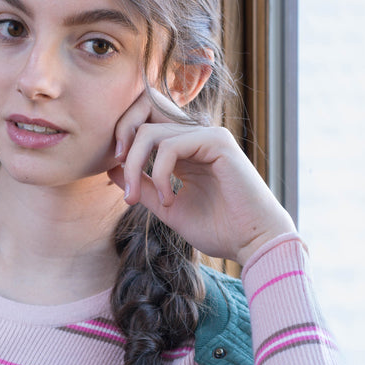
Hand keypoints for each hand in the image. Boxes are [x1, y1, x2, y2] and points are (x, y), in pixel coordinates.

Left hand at [111, 90, 295, 265]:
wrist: (252, 243)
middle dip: (124, 151)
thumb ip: (144, 187)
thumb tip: (112, 168)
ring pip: (152, 133)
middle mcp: (196, 138)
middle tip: (124, 189)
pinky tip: (170, 199)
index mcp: (185, 151)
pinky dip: (160, 174)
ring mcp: (208, 136)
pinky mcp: (217, 142)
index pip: (145, 128)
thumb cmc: (218, 230)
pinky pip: (170, 145)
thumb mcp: (168, 208)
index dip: (124, 145)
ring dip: (136, 168)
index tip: (118, 181)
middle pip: (144, 122)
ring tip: (140, 200)